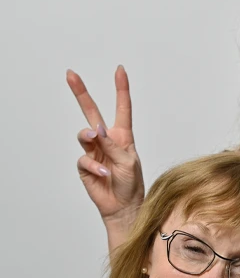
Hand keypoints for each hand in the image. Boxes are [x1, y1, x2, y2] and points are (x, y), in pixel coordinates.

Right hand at [67, 66, 144, 226]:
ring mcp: (94, 152)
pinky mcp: (85, 166)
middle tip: (71, 75)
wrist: (124, 207)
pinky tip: (103, 173)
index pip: (122, 108)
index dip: (121, 89)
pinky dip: (93, 165)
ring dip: (89, 135)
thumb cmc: (131, 184)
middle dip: (81, 93)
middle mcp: (107, 141)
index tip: (120, 70)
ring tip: (94, 138)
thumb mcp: (128, 162)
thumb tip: (96, 129)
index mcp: (123, 136)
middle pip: (91, 112)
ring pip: (84, 133)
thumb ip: (113, 145)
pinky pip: (84, 159)